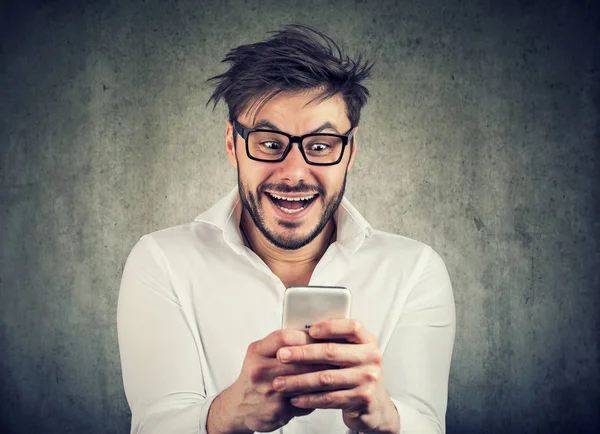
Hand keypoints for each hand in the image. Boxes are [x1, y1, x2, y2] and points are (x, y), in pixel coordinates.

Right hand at [212, 329, 335, 432]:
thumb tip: (312, 333)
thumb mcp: (259, 353)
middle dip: (321, 356)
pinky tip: (327, 390)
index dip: (306, 336)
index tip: (321, 336)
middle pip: (298, 360)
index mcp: (256, 352)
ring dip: (324, 375)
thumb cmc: (255, 376)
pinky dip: (318, 394)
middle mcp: (260, 371)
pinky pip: (305, 400)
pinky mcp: (278, 410)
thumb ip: (280, 343)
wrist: (239, 407)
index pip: (284, 338)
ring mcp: (269, 392)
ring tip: (337, 370)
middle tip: (338, 353)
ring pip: (305, 381)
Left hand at [272, 319, 399, 433]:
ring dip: (299, 381)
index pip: (352, 327)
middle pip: (332, 352)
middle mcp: (371, 358)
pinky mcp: (362, 399)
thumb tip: (299, 332)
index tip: (309, 330)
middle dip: (302, 353)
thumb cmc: (356, 373)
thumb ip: (334, 342)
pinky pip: (329, 398)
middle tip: (282, 356)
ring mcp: (368, 379)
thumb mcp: (352, 353)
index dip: (330, 327)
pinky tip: (294, 398)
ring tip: (280, 382)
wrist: (374, 405)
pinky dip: (309, 398)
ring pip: (326, 378)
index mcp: (367, 341)